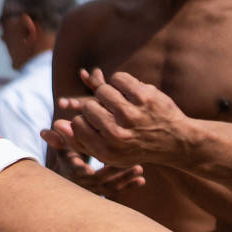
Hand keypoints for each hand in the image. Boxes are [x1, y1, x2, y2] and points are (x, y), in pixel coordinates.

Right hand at [46, 142, 144, 193]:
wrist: (67, 177)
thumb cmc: (66, 158)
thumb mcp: (63, 149)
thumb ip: (59, 140)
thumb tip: (43, 131)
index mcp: (72, 173)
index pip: (81, 173)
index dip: (92, 170)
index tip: (106, 164)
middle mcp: (82, 185)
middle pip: (101, 182)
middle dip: (117, 174)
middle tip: (134, 165)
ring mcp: (93, 191)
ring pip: (110, 188)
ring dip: (125, 180)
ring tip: (139, 170)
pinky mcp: (102, 193)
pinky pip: (116, 193)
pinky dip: (129, 187)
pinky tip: (141, 180)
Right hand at [49, 70, 190, 173]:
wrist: (175, 141)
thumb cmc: (134, 147)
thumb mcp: (107, 152)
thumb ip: (79, 140)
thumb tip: (56, 125)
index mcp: (106, 151)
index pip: (77, 124)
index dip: (82, 119)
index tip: (92, 121)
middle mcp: (119, 135)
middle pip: (89, 107)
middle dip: (95, 105)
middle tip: (107, 110)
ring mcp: (133, 115)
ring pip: (103, 91)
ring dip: (107, 92)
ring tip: (116, 100)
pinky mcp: (145, 97)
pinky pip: (119, 79)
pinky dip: (120, 81)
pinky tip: (127, 91)